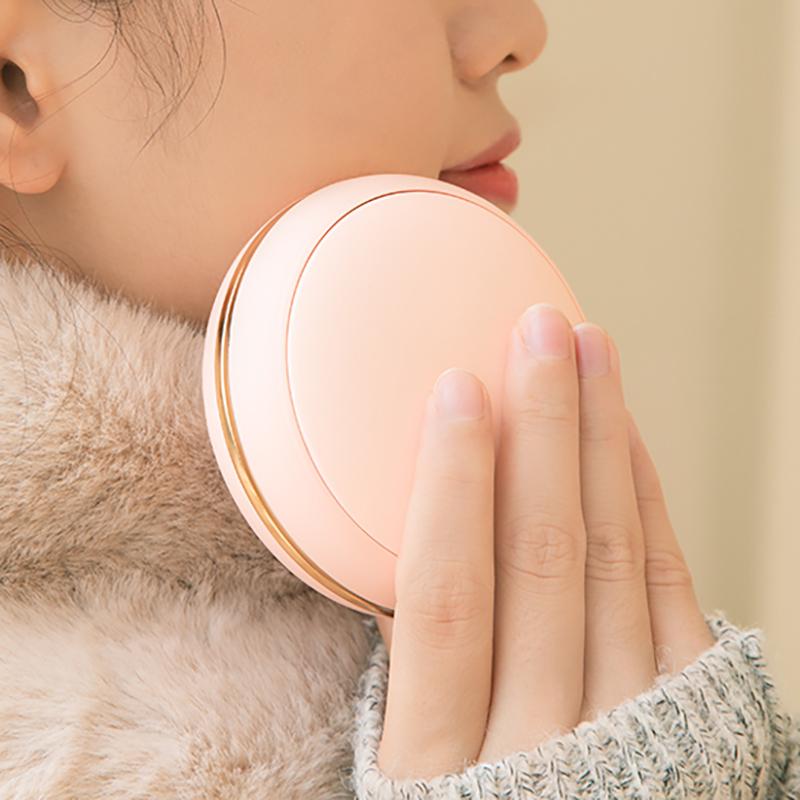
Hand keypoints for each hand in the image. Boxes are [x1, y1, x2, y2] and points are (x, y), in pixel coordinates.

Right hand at [372, 303, 715, 779]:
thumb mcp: (405, 777)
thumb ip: (411, 676)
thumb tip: (415, 546)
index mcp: (444, 765)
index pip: (446, 598)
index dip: (451, 483)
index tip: (455, 386)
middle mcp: (546, 749)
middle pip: (544, 558)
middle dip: (545, 429)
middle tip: (541, 329)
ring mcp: (633, 735)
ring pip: (614, 563)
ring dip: (603, 445)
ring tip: (593, 353)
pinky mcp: (696, 725)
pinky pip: (671, 594)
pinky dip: (648, 506)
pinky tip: (628, 441)